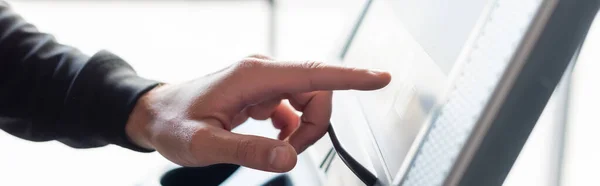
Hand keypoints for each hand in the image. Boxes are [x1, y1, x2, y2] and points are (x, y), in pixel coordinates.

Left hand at [125, 55, 390, 171]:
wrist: (155, 114)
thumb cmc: (173, 124)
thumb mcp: (204, 145)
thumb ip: (247, 151)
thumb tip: (289, 158)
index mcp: (253, 76)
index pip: (313, 74)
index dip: (350, 77)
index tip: (380, 78)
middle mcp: (263, 70)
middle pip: (316, 93)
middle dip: (314, 128)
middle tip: (286, 154)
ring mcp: (263, 79)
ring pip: (308, 101)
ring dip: (302, 130)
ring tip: (274, 149)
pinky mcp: (262, 90)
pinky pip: (294, 107)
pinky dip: (292, 128)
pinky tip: (271, 139)